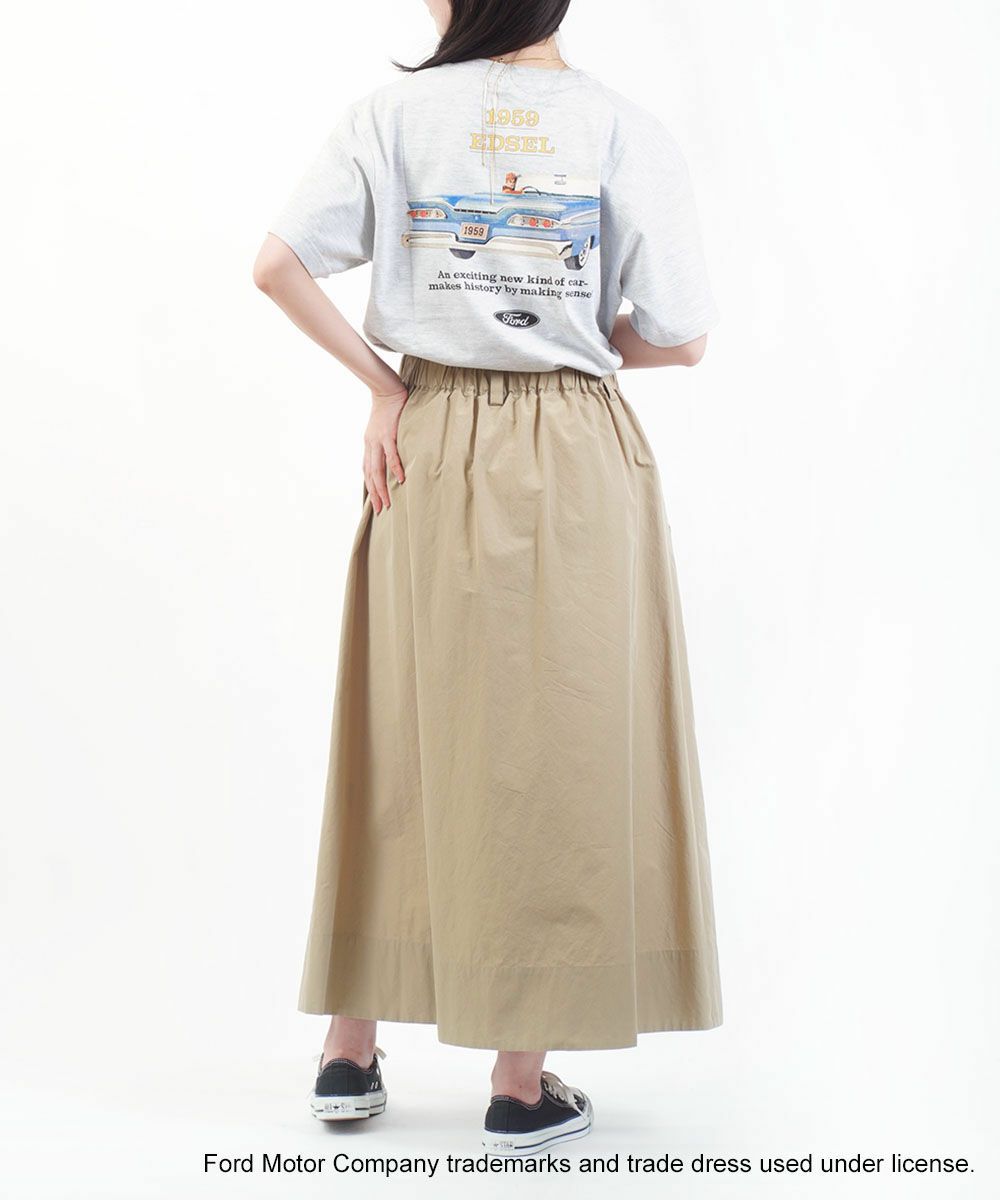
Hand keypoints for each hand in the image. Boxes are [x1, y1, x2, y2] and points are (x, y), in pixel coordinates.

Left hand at [363, 383, 408, 514]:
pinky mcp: (389, 434)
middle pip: (370, 474)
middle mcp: (370, 445)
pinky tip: (400, 479)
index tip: (375, 502)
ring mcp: (378, 440)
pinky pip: (391, 455)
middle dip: (375, 494)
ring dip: (382, 487)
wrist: (387, 391)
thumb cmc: (389, 410)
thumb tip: (393, 458)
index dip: (370, 487)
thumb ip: (385, 444)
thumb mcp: (382, 429)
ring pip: (377, 469)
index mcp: (369, 445)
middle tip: (381, 509)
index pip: (367, 471)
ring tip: (387, 501)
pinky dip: (395, 468)